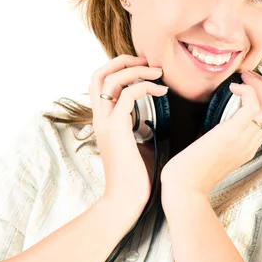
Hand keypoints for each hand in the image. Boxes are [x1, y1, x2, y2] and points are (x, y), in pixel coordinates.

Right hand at [88, 54, 168, 207]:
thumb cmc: (136, 178)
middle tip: (147, 60)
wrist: (127, 200)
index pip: (100, 83)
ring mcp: (105, 122)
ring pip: (111, 79)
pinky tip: (162, 91)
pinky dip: (145, 86)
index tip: (144, 68)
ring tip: (158, 72)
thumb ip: (141, 128)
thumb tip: (156, 119)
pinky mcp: (116, 128)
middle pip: (98, 74)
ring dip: (136, 70)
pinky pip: (126, 95)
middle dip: (122, 60)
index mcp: (103, 121)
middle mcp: (99, 118)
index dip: (119, 68)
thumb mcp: (138, 145)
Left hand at [160, 70, 261, 200]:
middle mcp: (252, 143)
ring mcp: (245, 139)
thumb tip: (217, 123)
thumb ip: (221, 138)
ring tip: (244, 75)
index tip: (251, 84)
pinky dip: (247, 90)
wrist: (184, 188)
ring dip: (259, 84)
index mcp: (248, 148)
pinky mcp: (233, 134)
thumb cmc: (190, 171)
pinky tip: (232, 87)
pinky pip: (253, 105)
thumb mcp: (212, 152)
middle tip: (251, 75)